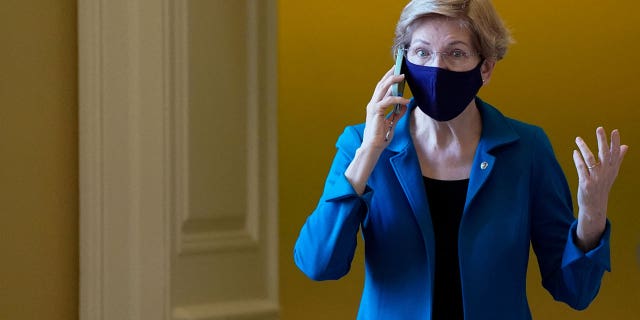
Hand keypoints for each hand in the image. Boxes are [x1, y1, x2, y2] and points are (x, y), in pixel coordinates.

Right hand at [362, 66, 410, 149]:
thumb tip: (404, 105)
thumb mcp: (392, 123)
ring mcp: (373, 107)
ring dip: (393, 81)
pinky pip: (387, 101)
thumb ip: (397, 114)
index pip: (382, 88)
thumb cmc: (380, 137)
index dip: (388, 78)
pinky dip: (397, 99)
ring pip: (382, 89)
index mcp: (375, 105)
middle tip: (398, 66)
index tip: (396, 70)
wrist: (373, 146)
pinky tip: (405, 100)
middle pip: (381, 84)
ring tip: (403, 76)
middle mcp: (373, 104)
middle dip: (390, 74)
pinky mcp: (376, 112)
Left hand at [573, 127, 628, 250]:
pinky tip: (574, 152)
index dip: (615, 142)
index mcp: (612, 169)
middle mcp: (605, 172)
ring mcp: (596, 178)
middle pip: (604, 154)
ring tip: (578, 139)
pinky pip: (581, 168)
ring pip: (591, 159)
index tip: (615, 130)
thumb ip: (617, 158)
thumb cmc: (603, 186)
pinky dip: (578, 159)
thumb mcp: (612, 173)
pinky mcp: (586, 183)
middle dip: (602, 141)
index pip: (615, 153)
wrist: (595, 205)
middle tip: (599, 128)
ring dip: (584, 148)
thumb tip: (625, 146)